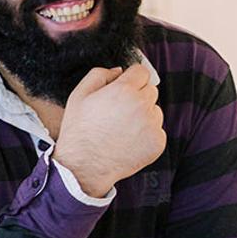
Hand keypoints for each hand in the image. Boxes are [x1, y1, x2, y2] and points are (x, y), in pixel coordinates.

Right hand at [54, 65, 163, 197]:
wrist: (84, 166)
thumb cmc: (79, 131)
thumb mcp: (78, 96)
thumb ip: (98, 75)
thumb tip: (118, 71)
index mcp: (123, 90)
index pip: (141, 71)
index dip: (131, 78)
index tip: (124, 88)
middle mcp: (142, 105)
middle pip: (151, 90)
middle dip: (138, 96)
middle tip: (118, 111)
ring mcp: (152, 125)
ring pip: (155, 111)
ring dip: (144, 115)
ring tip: (122, 129)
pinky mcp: (158, 142)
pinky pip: (157, 131)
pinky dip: (146, 135)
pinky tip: (128, 141)